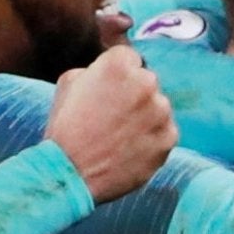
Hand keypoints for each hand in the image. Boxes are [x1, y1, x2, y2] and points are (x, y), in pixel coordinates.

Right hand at [45, 45, 175, 202]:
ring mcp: (161, 111)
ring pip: (157, 107)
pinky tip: (129, 150)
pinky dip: (151, 140)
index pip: (128, 58)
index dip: (116, 75)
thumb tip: (107, 72)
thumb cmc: (64, 129)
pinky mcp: (169, 138)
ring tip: (119, 137)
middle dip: (132, 95)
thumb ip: (94, 70)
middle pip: (146, 81)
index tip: (106, 92)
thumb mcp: (67, 84)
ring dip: (144, 117)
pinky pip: (164, 132)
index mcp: (118, 64)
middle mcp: (146, 82)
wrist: (70, 174)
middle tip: (111, 117)